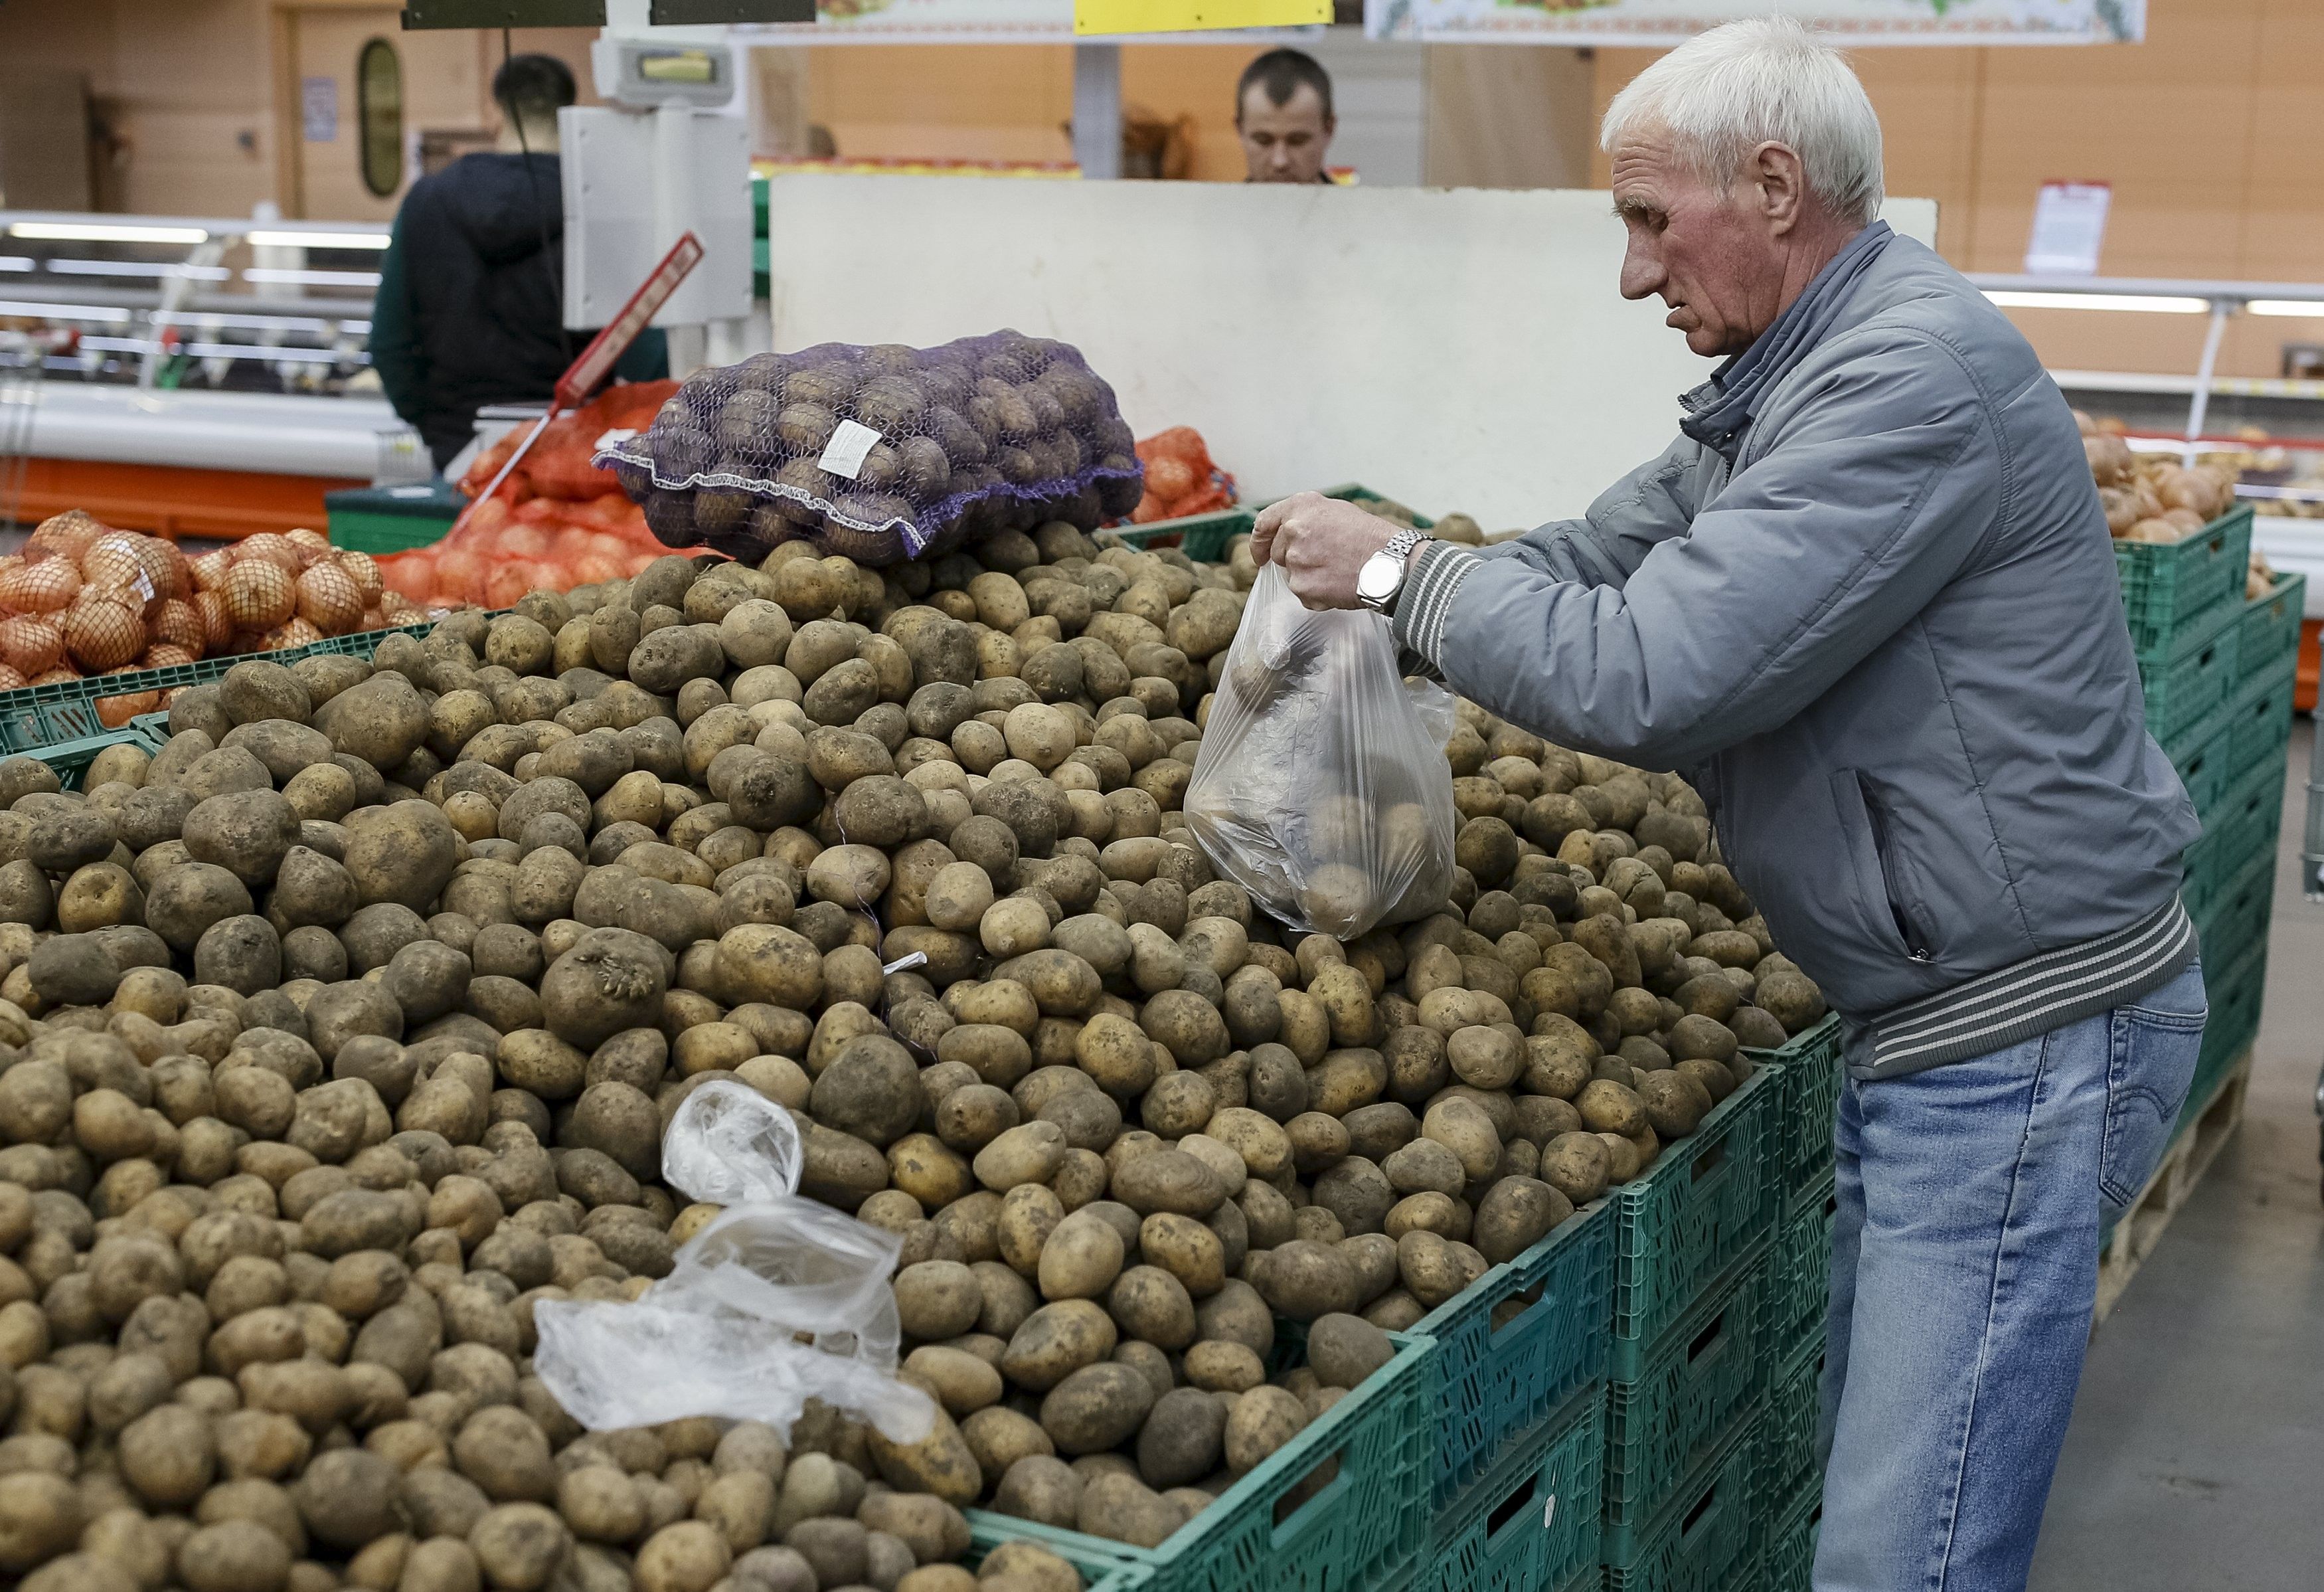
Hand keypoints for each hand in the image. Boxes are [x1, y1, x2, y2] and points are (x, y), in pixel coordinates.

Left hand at [1251, 492, 1400, 609]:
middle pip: (1279, 553)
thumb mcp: (1335, 512)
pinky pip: (1303, 594)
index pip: (1264, 523)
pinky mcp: (1302, 586)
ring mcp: (1295, 560)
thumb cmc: (1370, 537)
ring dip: (1309, 577)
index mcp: (1301, 507)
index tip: (1260, 554)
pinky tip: (1338, 585)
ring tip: (1337, 571)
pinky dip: (1317, 594)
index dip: (1259, 541)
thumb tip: (1286, 534)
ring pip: (1292, 575)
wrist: (1389, 563)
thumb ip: (1306, 519)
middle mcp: (1293, 530)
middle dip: (1295, 560)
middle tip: (1324, 561)